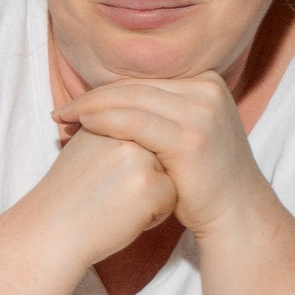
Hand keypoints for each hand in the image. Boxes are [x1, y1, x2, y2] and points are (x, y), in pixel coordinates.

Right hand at [29, 123, 178, 264]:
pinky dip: (153, 216)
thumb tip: (139, 125)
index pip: (140, 136)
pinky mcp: (151, 186)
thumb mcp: (79, 150)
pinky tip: (122, 219)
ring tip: (113, 204)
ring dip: (149, 194)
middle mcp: (123, 133)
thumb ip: (108, 131)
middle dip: (141, 176)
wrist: (48, 234)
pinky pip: (171, 199)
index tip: (97, 178)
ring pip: (170, 175)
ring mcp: (139, 159)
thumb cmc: (66, 198)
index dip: (124, 165)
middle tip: (104, 193)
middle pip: (159, 154)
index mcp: (106, 120)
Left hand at [55, 73, 270, 236]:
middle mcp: (208, 91)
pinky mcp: (192, 138)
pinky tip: (83, 126)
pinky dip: (105, 121)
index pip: (143, 82)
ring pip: (131, 100)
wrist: (235, 212)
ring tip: (62, 118)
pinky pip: (136, 122)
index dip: (104, 91)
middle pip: (135, 87)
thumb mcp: (183, 133)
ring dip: (90, 107)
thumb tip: (107, 100)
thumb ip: (158, 112)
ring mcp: (203, 113)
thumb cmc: (198, 178)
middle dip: (92, 98)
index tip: (73, 105)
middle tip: (59, 110)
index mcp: (207, 84)